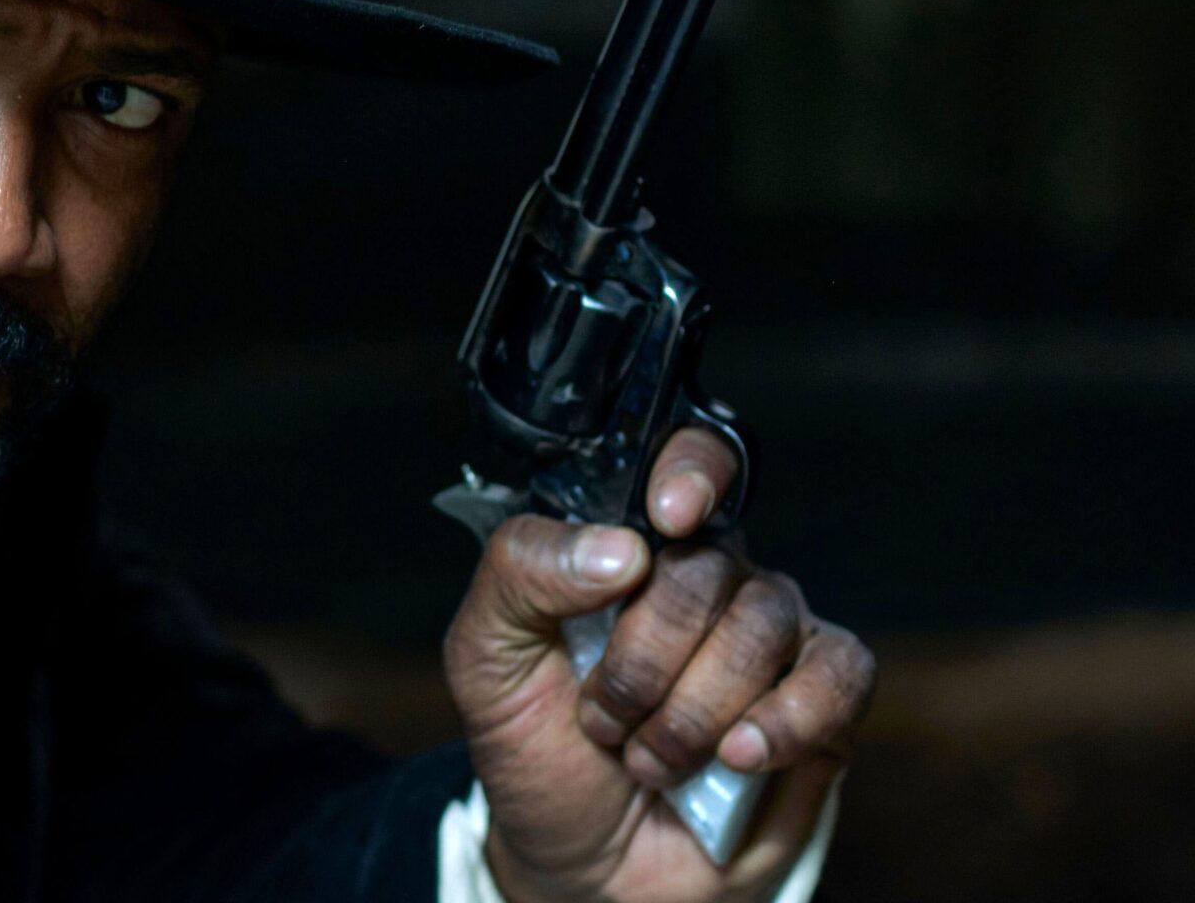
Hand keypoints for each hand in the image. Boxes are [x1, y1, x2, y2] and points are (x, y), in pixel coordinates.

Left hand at [442, 430, 875, 902]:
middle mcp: (710, 577)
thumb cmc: (538, 750)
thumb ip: (521, 575)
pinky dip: (788, 718)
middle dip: (644, 656)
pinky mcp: (823, 701)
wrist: (583, 863)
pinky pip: (840, 675)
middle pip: (708, 566)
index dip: (689, 469)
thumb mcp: (484, 660)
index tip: (667, 514)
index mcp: (629, 547)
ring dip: (693, 708)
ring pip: (764, 623)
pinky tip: (737, 756)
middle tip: (604, 719)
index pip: (684, 462)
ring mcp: (771, 636)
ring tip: (649, 758)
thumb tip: (619, 546)